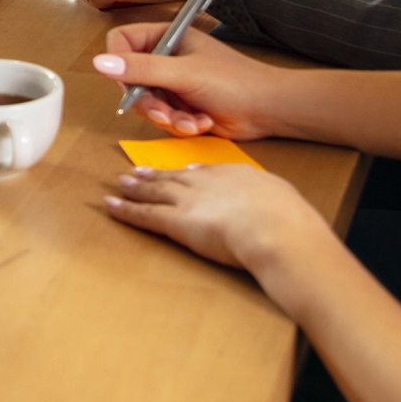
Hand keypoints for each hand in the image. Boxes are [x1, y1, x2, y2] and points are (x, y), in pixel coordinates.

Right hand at [91, 21, 292, 141]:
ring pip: (146, 104)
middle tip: (165, 114)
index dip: (119, 64)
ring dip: (168, 118)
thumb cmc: (235, 81)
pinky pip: (163, 118)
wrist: (269, 109)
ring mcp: (173, 82)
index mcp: (167, 36)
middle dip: (149, 103)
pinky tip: (201, 124)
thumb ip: (142, 69)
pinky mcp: (181, 105)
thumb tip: (99, 63)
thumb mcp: (185, 73)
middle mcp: (166, 57)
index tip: (128, 84)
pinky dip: (180, 125)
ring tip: (192, 122)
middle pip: (130, 80)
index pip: (121, 42)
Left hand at [103, 162, 338, 303]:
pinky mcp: (176, 222)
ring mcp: (190, 200)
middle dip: (157, 174)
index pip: (208, 171)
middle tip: (140, 171)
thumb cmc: (289, 222)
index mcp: (237, 175)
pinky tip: (111, 207)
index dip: (192, 172)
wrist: (276, 231)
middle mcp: (209, 182)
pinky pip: (144, 215)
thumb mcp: (284, 200)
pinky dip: (126, 211)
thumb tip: (273, 206)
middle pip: (177, 176)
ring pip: (156, 191)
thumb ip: (270, 200)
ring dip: (136, 187)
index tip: (184, 170)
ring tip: (121, 182)